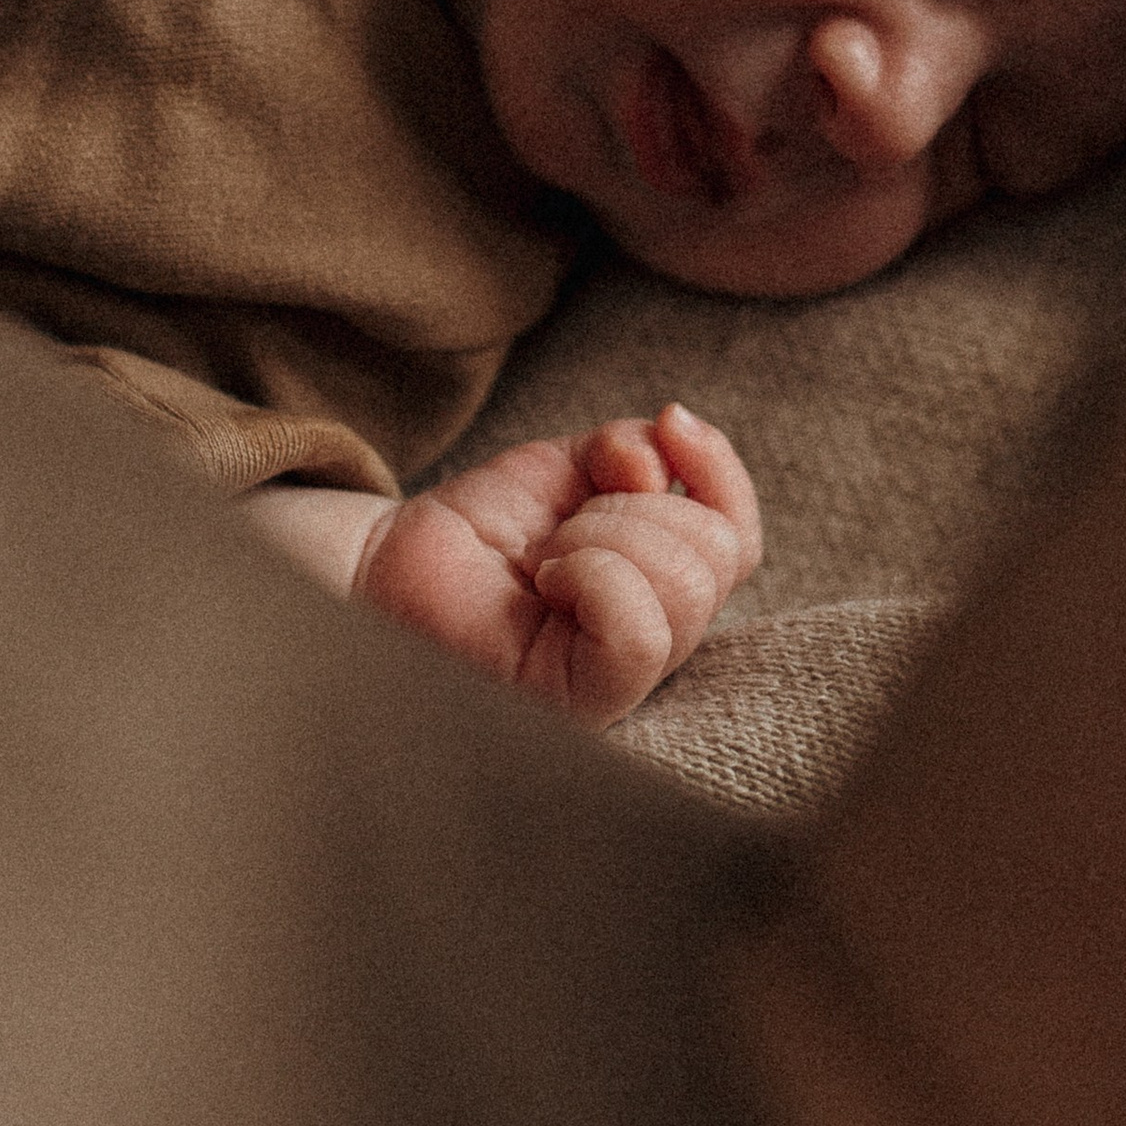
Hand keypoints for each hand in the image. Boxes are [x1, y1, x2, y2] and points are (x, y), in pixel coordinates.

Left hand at [252, 405, 761, 723]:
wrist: (386, 565)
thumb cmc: (476, 530)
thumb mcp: (565, 469)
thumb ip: (629, 451)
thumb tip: (665, 447)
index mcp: (661, 592)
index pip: (738, 542)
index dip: (718, 473)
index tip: (671, 422)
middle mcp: (654, 643)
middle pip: (713, 556)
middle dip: (634, 505)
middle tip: (560, 527)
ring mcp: (622, 679)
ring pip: (683, 586)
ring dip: (605, 535)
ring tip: (545, 555)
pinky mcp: (582, 702)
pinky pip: (637, 637)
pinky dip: (598, 578)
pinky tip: (549, 577)